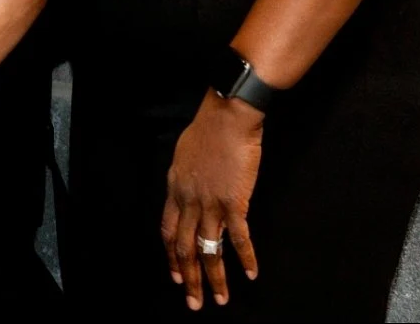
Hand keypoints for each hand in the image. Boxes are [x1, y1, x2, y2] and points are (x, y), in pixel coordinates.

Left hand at [160, 90, 262, 309]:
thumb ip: (184, 181)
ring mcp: (210, 203)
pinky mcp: (234, 202)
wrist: (226, 117)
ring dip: (215, 277)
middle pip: (184, 248)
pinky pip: (238, 237)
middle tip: (194, 303)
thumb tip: (186, 193)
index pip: (168, 231)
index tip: (176, 277)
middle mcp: (188, 201)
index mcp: (175, 190)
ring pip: (208, 249)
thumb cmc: (208, 130)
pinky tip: (252, 273)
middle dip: (189, 279)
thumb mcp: (184, 157)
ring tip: (220, 299)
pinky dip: (246, 257)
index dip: (171, 257)